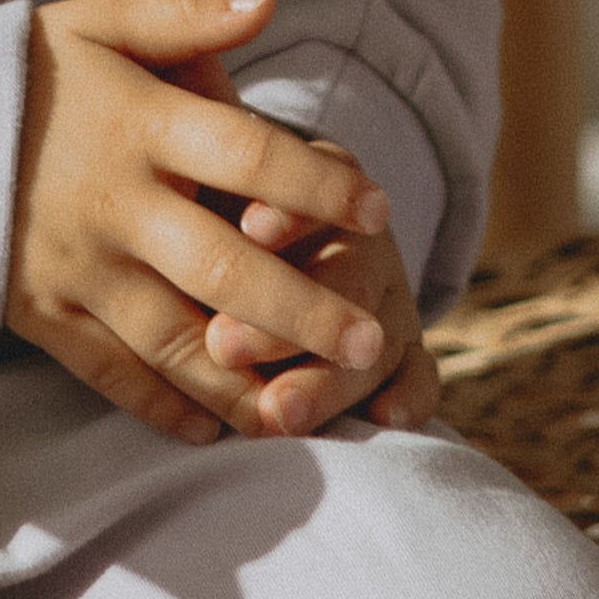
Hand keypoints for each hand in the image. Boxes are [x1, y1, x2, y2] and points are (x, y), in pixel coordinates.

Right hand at [7, 0, 396, 445]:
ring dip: (244, 379)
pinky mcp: (43, 313)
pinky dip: (164, 406)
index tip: (379, 209)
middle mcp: (113, 202)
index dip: (315, 183)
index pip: (244, 152)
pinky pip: (111, 373)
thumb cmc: (28, 71)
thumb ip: (186, 18)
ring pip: (172, 339)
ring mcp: (76, 266)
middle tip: (368, 343)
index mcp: (137, 123)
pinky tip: (216, 429)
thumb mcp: (99, 24)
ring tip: (309, 408)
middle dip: (300, 310)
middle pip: (221, 267)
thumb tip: (270, 1)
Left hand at [205, 144, 440, 438]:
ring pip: (378, 333)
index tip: (253, 230)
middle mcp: (356, 235)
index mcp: (306, 181)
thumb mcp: (199, 194)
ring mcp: (386, 293)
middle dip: (284, 315)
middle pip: (345, 272)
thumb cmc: (203, 211)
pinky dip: (409, 397)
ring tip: (279, 410)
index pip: (312, 193)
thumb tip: (179, 255)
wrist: (267, 225)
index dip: (289, 213)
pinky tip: (385, 417)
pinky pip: (419, 372)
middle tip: (225, 346)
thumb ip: (196, 212)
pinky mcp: (403, 344)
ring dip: (327, 377)